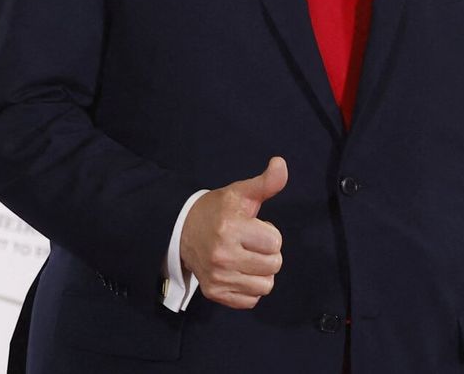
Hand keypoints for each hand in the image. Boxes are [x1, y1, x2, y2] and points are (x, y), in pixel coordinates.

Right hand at [178, 157, 286, 309]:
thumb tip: (281, 163)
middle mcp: (223, 255)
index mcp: (230, 228)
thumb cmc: (217, 211)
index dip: (268, 233)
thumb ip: (265, 182)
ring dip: (260, 272)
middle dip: (267, 253)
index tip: (252, 228)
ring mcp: (218, 277)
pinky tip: (237, 272)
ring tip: (245, 258)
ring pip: (265, 285)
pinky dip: (248, 289)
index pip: (275, 242)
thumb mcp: (240, 193)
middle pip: (274, 265)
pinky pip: (251, 300)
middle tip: (249, 243)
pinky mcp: (214, 293)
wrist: (182, 230)